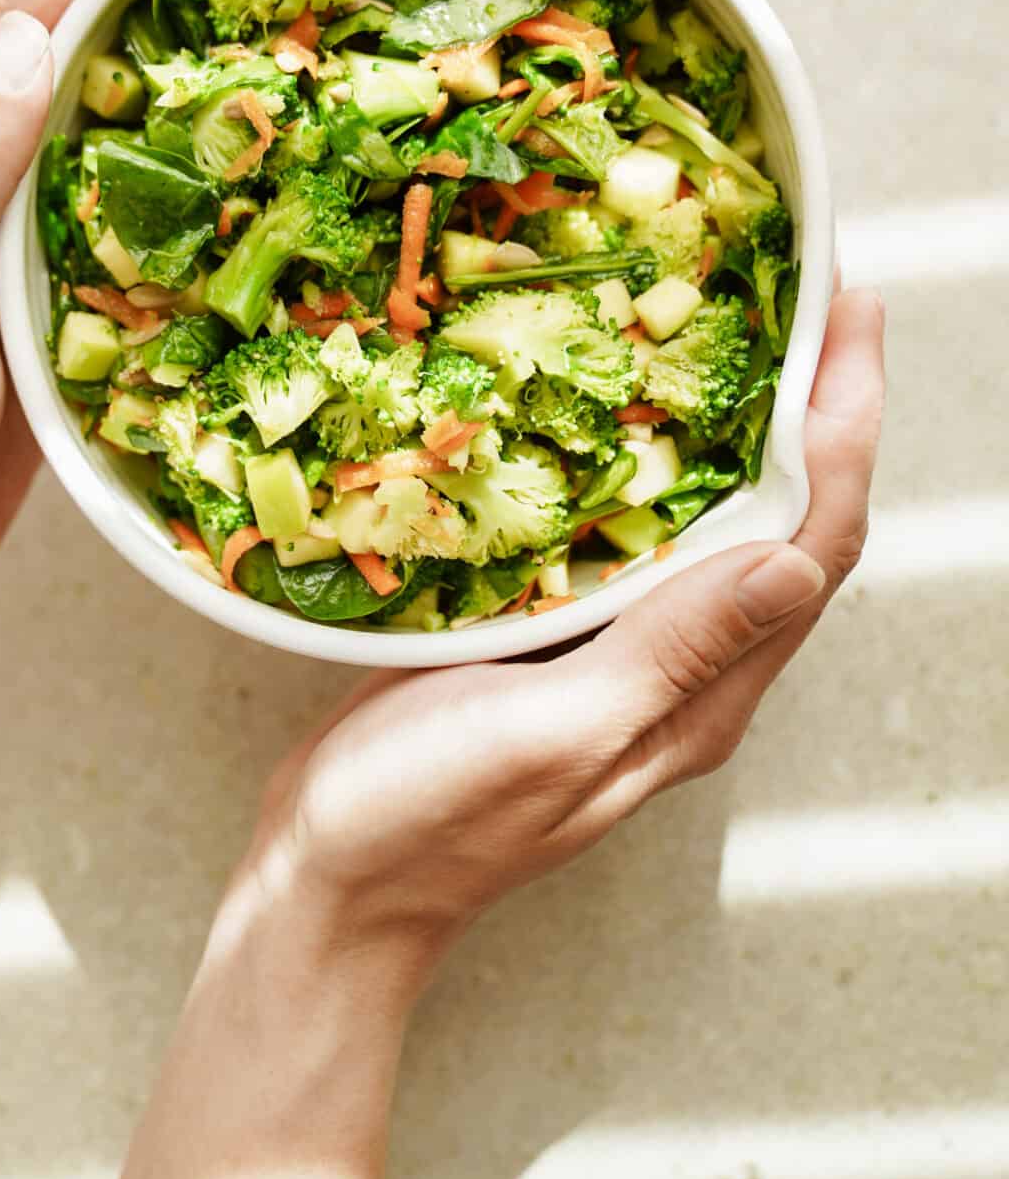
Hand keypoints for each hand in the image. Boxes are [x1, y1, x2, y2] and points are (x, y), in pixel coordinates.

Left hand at [0, 0, 197, 803]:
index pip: (13, 27)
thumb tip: (32, 38)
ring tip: (273, 61)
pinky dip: (176, 215)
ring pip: (100, 158)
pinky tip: (240, 208)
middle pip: (64, 73)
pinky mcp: (34, 331)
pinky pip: (115, 248)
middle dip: (152, 4)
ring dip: (175, 105)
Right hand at [252, 288, 884, 962]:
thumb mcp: (556, 732)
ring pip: (715, 527)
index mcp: (699, 699)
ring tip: (738, 328)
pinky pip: (634, 539)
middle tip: (811, 295)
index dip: (844, 425)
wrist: (328, 883)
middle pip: (787, 525)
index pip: (815, 544)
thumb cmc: (426, 821)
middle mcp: (681, 675)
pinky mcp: (557, 643)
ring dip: (744, 429)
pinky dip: (649, 463)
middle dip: (815, 407)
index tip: (848, 316)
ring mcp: (620, 659)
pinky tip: (617, 410)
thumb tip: (796, 560)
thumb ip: (672, 653)